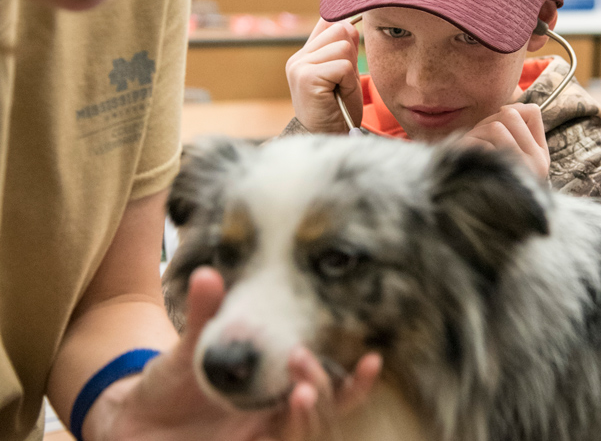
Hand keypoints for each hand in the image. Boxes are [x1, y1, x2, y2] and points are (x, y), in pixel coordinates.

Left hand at [94, 267, 381, 440]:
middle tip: (302, 363)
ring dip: (310, 415)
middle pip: (323, 413)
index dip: (354, 383)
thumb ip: (206, 314)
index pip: (329, 391)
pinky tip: (282, 417)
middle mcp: (274, 418)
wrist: (132, 418)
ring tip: (301, 391)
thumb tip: (211, 272)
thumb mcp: (191, 346)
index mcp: (275, 390)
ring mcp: (258, 437)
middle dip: (326, 388)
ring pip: (305, 435)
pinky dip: (286, 435)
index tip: (373, 358)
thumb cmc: (170, 382)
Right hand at [285, 18, 362, 133]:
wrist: (328, 139)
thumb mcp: (344, 75)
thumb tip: (352, 23)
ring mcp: (299, 66)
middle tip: (343, 82)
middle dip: (351, 56)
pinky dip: (348, 82)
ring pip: (344, 47)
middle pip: (340, 29)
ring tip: (339, 90)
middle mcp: (298, 58)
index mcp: (305, 55)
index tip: (351, 52)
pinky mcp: (306, 76)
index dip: (346, 31)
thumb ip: (345, 50)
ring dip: (350, 72)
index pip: (328, 21)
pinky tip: (337, 95)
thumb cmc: (338, 111)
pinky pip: (343, 65)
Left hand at [460, 103, 550, 179]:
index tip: (500, 125)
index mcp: (541, 155)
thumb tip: (507, 107)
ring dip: (477, 134)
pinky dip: (469, 148)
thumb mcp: (513, 157)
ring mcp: (520, 169)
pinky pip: (482, 145)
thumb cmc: (494, 180)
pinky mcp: (499, 175)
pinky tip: (468, 160)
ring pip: (496, 127)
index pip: (532, 111)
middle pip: (510, 114)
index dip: (511, 111)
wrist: (486, 220)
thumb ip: (515, 132)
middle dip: (489, 120)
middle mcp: (537, 162)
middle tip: (480, 137)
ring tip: (473, 149)